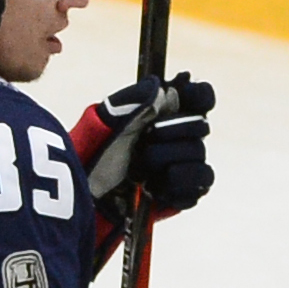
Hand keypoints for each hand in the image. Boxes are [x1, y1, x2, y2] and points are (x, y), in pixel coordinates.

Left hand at [73, 75, 216, 223]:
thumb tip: (160, 88)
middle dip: (173, 132)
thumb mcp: (103, 122)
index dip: (198, 95)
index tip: (186, 97)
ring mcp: (183, 165)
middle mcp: (178, 137)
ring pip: (199, 155)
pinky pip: (199, 186)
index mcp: (162, 112)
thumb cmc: (92, 157)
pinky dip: (177, 185)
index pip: (198, 96)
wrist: (87, 199)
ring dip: (170, 161)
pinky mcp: (184, 193)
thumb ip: (132, 101)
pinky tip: (155, 188)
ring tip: (142, 172)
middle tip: (147, 140)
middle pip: (201, 126)